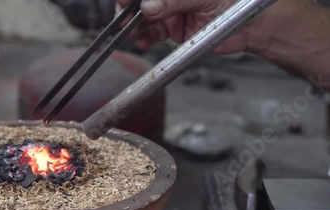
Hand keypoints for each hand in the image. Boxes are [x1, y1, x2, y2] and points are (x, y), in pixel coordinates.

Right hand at [117, 0, 251, 52]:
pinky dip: (145, 38)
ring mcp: (170, 10)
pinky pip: (152, 33)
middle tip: (123, 17)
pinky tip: (142, 41)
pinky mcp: (173, 28)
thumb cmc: (236, 0)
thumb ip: (173, 1)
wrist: (252, 25)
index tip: (123, 0)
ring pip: (144, 17)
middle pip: (141, 0)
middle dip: (129, 8)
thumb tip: (148, 7)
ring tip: (130, 31)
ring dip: (134, 25)